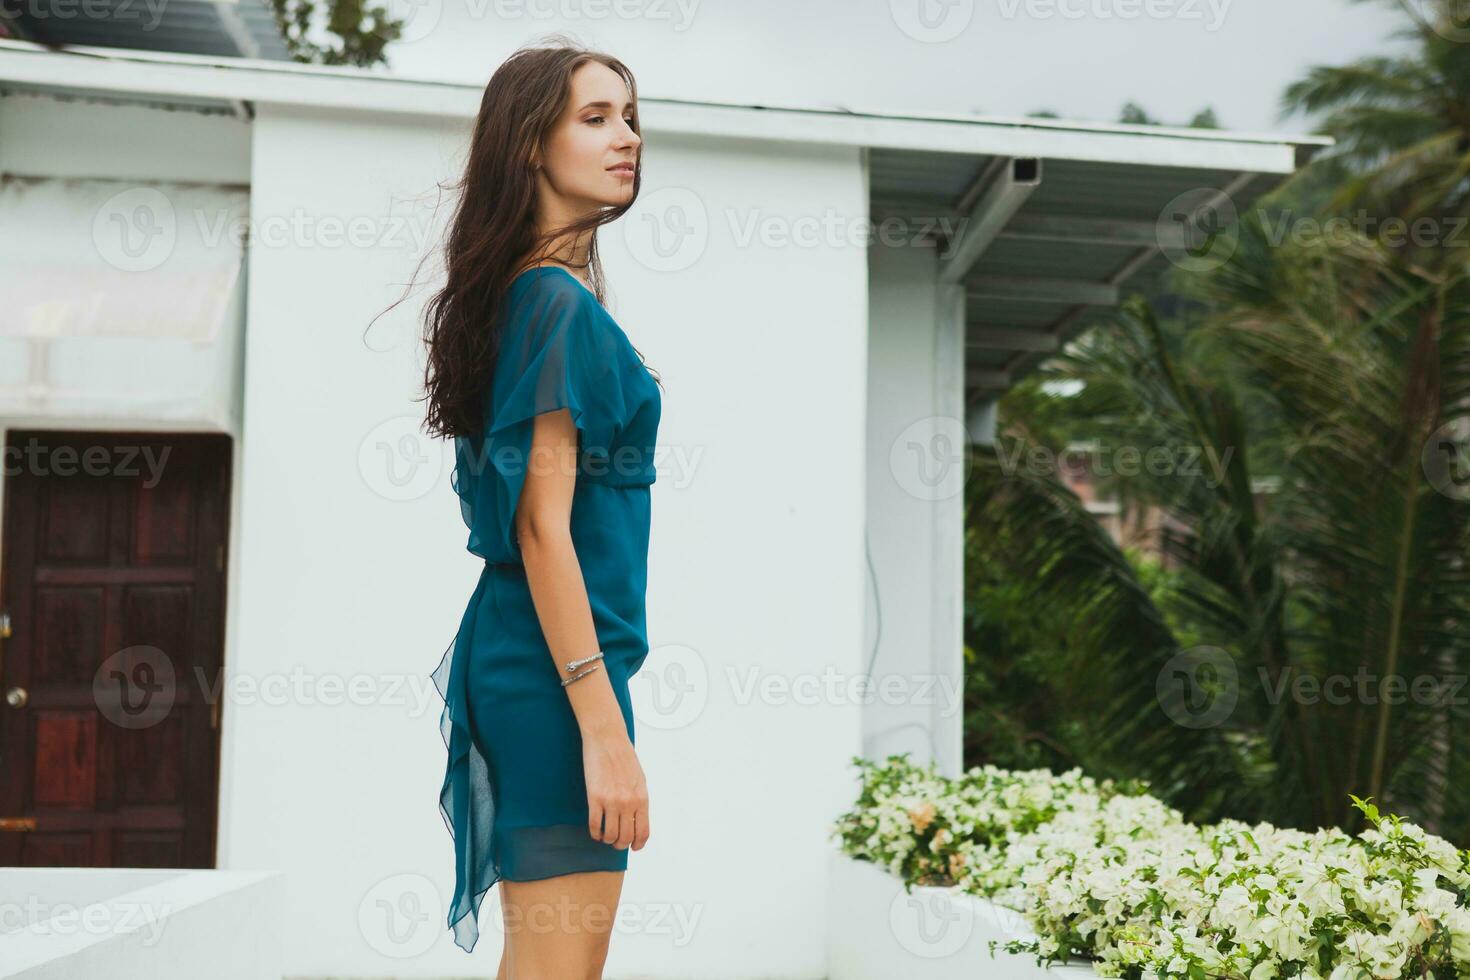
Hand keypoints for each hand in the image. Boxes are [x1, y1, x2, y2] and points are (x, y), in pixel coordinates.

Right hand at [582, 729, 649, 850]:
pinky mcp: (595, 798)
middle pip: (626, 837)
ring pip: (610, 835)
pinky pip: (594, 825)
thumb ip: (639, 799)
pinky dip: (595, 833)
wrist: (607, 739)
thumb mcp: (639, 779)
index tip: (634, 847)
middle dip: (621, 844)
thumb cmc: (623, 757)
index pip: (643, 831)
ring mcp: (612, 801)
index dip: (638, 844)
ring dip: (607, 840)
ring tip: (604, 836)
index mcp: (642, 798)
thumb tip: (637, 818)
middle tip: (616, 842)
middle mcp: (629, 803)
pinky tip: (595, 831)